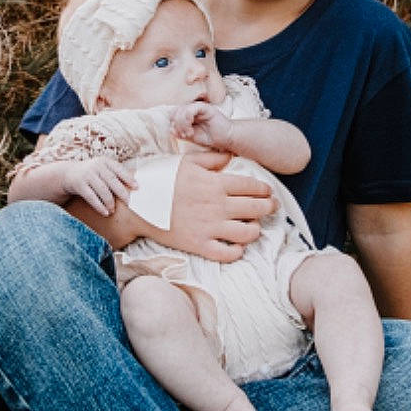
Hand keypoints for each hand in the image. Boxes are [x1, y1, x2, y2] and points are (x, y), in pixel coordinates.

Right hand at [63, 157, 135, 215]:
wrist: (68, 174)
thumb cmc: (91, 174)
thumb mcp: (102, 170)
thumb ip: (115, 175)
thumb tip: (135, 186)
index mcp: (105, 161)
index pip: (119, 169)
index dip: (129, 178)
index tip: (137, 188)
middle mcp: (96, 166)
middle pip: (112, 181)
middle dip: (121, 193)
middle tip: (127, 203)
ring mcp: (87, 175)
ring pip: (103, 190)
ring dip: (110, 202)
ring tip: (113, 210)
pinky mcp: (79, 184)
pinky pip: (92, 197)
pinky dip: (99, 206)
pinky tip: (105, 212)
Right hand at [157, 150, 272, 261]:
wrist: (138, 205)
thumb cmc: (161, 180)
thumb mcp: (185, 161)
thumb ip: (211, 158)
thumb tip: (230, 157)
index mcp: (214, 184)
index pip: (252, 187)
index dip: (265, 189)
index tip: (268, 192)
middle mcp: (216, 206)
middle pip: (256, 208)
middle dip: (269, 207)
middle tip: (271, 207)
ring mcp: (209, 227)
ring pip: (248, 233)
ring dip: (255, 229)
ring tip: (253, 226)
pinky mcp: (199, 245)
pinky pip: (228, 253)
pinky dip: (237, 251)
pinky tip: (236, 245)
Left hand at [171, 99, 232, 150]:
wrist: (225, 139)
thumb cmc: (210, 137)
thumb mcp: (191, 136)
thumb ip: (180, 132)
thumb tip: (170, 129)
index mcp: (188, 114)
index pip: (173, 114)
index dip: (173, 124)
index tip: (178, 135)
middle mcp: (192, 109)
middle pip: (176, 111)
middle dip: (177, 125)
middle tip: (183, 135)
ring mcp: (198, 107)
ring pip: (182, 110)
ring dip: (182, 124)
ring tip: (188, 134)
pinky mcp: (205, 107)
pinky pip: (191, 109)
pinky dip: (187, 120)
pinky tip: (191, 130)